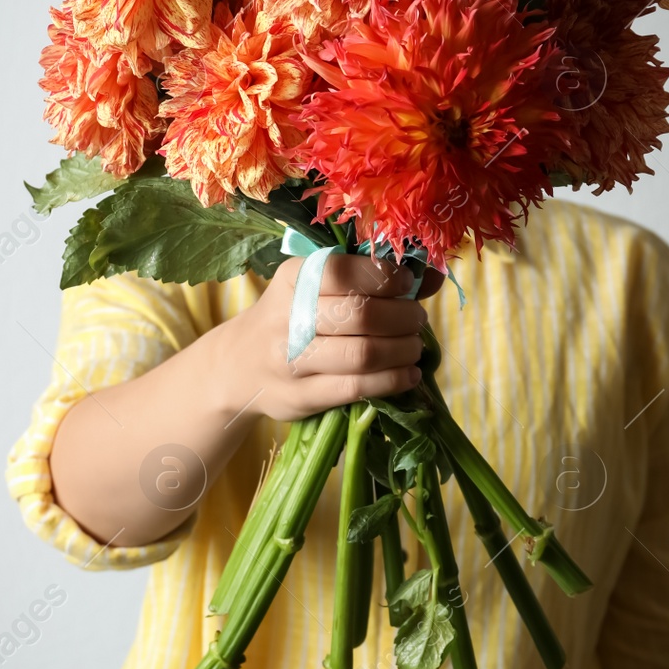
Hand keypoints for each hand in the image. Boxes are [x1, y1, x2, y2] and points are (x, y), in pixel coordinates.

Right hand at [213, 254, 444, 423]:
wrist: (237, 367)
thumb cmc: (290, 318)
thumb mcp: (315, 288)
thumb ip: (370, 277)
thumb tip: (432, 275)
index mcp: (293, 279)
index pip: (345, 272)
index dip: (386, 277)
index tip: (407, 285)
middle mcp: (288, 317)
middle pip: (361, 314)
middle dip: (403, 317)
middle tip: (417, 320)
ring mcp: (292, 361)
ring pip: (363, 354)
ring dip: (403, 350)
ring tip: (414, 347)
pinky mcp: (301, 397)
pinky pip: (358, 389)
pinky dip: (394, 381)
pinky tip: (408, 374)